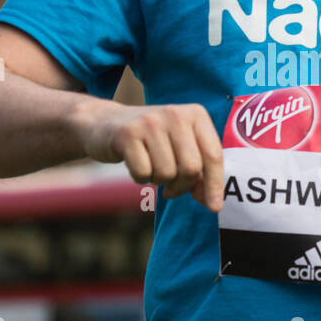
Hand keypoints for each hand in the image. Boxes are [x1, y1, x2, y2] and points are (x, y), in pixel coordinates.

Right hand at [75, 99, 223, 211]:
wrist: (105, 123)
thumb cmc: (151, 142)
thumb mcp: (180, 148)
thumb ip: (200, 172)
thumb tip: (213, 203)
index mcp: (196, 114)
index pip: (213, 155)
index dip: (214, 185)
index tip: (214, 207)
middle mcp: (175, 114)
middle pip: (191, 168)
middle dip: (182, 187)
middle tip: (171, 188)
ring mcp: (150, 122)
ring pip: (167, 174)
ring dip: (158, 181)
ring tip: (151, 168)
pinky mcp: (127, 134)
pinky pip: (143, 173)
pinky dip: (140, 178)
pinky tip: (135, 164)